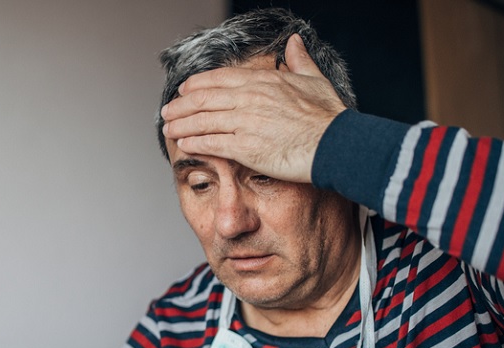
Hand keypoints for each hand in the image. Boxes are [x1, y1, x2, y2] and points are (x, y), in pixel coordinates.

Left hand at [160, 33, 345, 183]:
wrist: (335, 145)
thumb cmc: (329, 117)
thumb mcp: (315, 80)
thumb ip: (299, 61)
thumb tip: (294, 43)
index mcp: (263, 81)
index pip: (220, 78)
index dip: (198, 84)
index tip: (185, 89)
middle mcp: (250, 98)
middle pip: (204, 98)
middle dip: (181, 105)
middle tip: (167, 110)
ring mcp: (246, 122)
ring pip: (203, 120)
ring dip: (181, 124)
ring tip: (168, 128)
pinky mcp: (245, 147)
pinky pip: (212, 142)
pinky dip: (194, 142)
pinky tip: (183, 143)